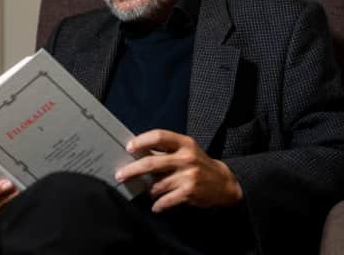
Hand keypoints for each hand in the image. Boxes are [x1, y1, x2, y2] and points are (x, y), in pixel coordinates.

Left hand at [115, 129, 242, 212]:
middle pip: (152, 163)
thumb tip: (136, 153)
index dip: (142, 141)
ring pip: (156, 185)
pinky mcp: (189, 192)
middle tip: (120, 175)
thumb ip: (166, 149)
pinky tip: (157, 206)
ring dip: (150, 190)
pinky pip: (165, 200)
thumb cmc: (198, 164)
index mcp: (184, 143)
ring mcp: (188, 175)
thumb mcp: (186, 150)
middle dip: (132, 170)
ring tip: (151, 191)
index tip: (129, 148)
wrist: (224, 183)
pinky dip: (158, 205)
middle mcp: (186, 157)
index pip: (159, 136)